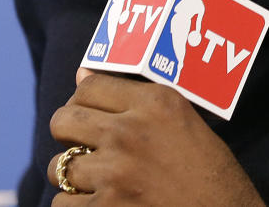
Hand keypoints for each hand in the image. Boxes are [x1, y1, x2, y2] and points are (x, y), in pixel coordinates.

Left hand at [48, 70, 265, 205]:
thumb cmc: (210, 174)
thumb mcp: (184, 122)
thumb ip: (135, 98)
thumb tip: (80, 75)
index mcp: (156, 102)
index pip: (89, 86)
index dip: (82, 101)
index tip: (90, 116)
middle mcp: (130, 131)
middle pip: (63, 120)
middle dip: (68, 135)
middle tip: (86, 148)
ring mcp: (115, 173)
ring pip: (58, 167)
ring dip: (75, 177)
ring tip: (99, 183)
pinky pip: (62, 204)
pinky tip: (100, 205)